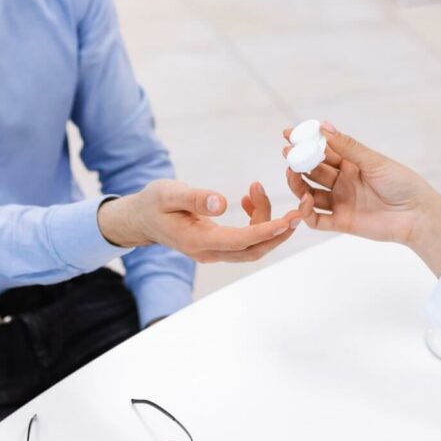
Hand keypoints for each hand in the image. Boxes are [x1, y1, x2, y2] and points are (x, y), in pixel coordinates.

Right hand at [97, 179, 312, 262]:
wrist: (140, 218)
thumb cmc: (152, 204)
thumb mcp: (168, 194)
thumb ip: (194, 198)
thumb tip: (222, 202)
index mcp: (198, 242)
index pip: (240, 241)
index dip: (266, 231)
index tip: (289, 220)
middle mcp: (209, 252)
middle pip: (254, 250)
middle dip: (280, 232)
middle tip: (300, 209)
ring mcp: (215, 250)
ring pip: (252, 244)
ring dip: (264, 219)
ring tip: (255, 188)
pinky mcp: (218, 243)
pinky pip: (245, 237)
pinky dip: (255, 219)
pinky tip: (249, 198)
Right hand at [283, 122, 440, 275]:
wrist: (417, 215)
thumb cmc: (402, 183)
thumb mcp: (374, 161)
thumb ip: (347, 147)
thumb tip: (324, 126)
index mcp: (351, 164)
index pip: (322, 151)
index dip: (305, 142)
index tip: (289, 133)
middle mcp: (343, 182)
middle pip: (313, 171)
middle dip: (298, 161)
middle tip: (287, 154)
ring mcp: (340, 202)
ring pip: (309, 193)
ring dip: (298, 184)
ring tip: (292, 174)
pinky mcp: (340, 222)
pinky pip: (316, 219)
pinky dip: (306, 212)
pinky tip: (305, 201)